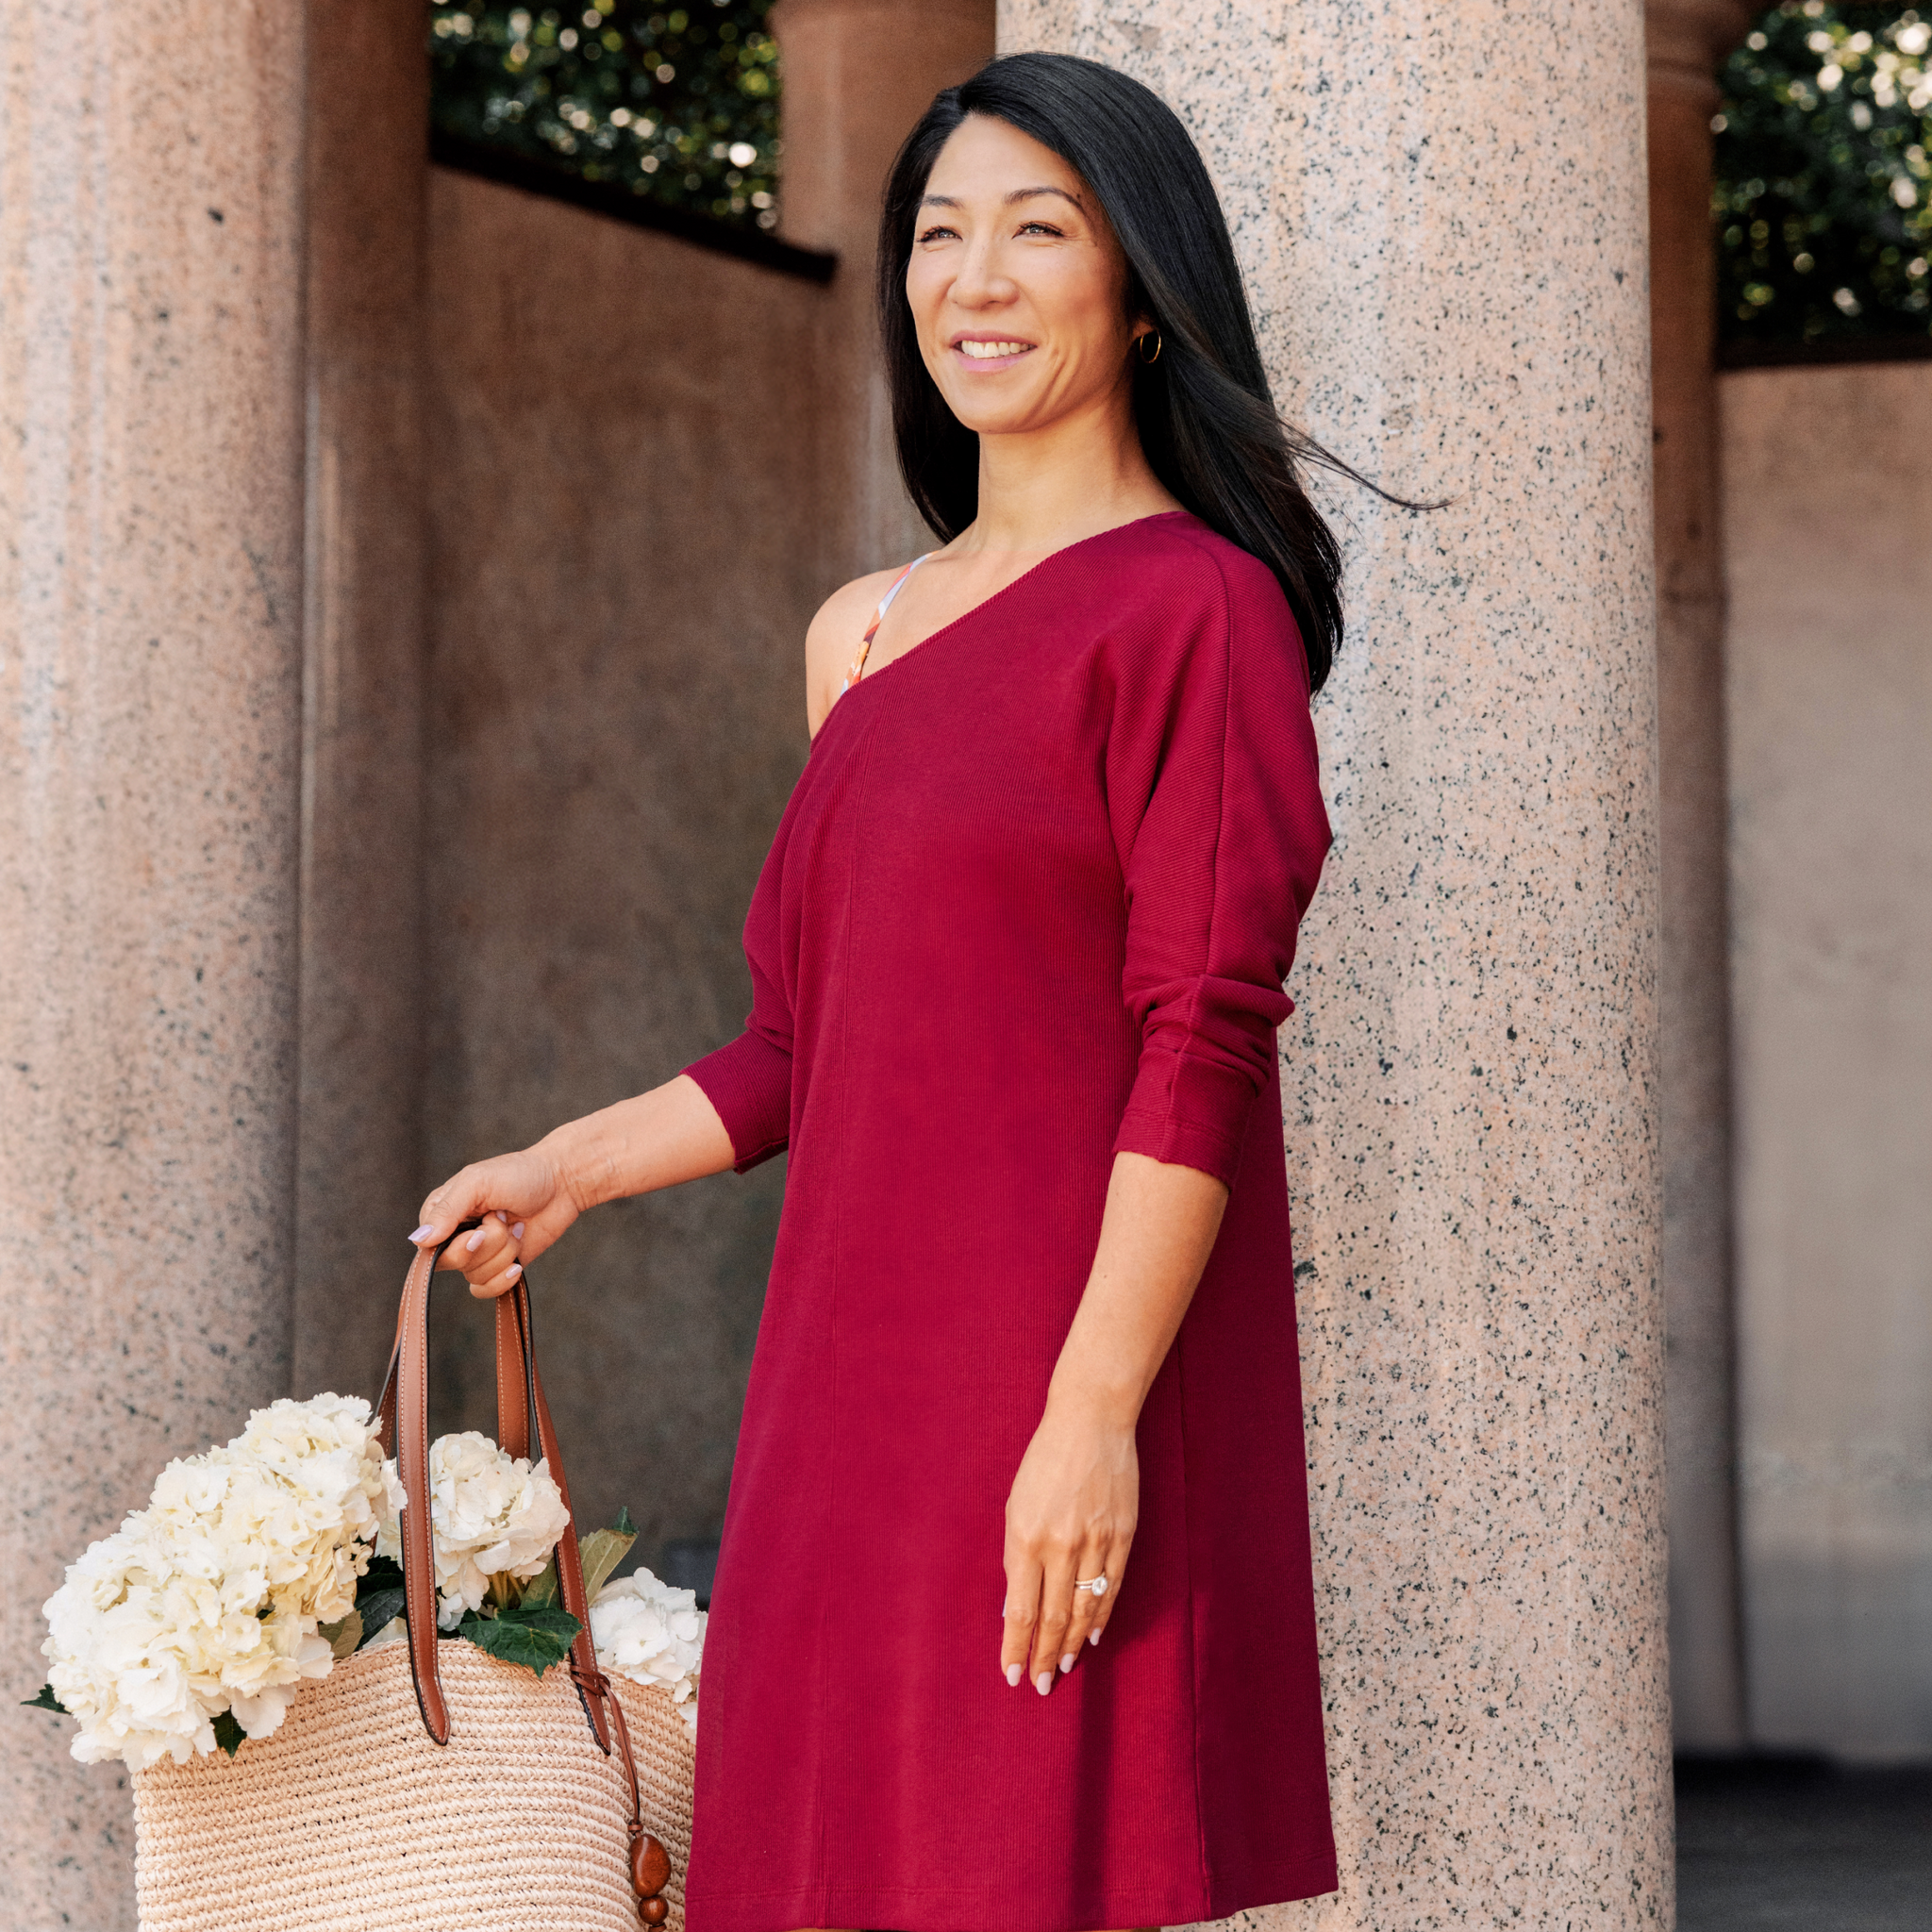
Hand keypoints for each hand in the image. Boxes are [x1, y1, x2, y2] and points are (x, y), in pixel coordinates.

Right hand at [410, 1144, 580, 1298]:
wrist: (562, 1184)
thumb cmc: (519, 1174)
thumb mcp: (478, 1182)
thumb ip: (447, 1210)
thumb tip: (418, 1241)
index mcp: (441, 1212)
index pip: (428, 1246)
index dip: (457, 1244)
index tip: (479, 1228)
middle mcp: (455, 1235)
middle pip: (454, 1262)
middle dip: (488, 1242)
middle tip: (501, 1218)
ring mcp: (478, 1253)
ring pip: (475, 1275)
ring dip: (504, 1252)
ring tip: (516, 1226)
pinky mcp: (499, 1266)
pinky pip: (486, 1290)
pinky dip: (503, 1280)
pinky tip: (517, 1264)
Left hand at [1000, 1397, 1136, 1695]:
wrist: (1091, 1421)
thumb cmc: (1045, 1461)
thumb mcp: (1016, 1505)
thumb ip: (1017, 1556)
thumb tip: (1018, 1607)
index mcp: (1027, 1536)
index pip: (1020, 1610)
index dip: (1017, 1647)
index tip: (1012, 1674)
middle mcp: (1062, 1545)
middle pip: (1053, 1618)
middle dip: (1045, 1656)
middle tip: (1041, 1684)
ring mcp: (1096, 1542)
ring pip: (1085, 1610)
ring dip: (1073, 1645)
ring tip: (1064, 1668)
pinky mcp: (1123, 1536)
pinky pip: (1111, 1588)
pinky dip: (1102, 1616)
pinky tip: (1093, 1635)